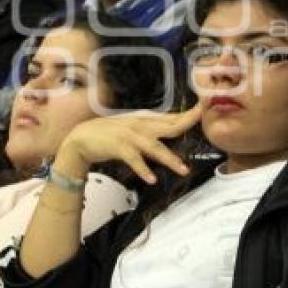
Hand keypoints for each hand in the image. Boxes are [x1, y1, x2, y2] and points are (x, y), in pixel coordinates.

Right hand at [55, 103, 201, 183]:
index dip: (189, 113)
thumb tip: (174, 126)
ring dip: (170, 159)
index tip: (204, 107)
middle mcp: (141, 126)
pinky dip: (143, 170)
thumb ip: (153, 128)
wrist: (82, 138)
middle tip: (201, 119)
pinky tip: (152, 179)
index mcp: (146, 121)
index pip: (172, 117)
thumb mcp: (134, 127)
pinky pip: (134, 160)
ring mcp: (130, 137)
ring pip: (155, 148)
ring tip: (183, 170)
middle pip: (169, 126)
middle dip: (186, 122)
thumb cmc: (111, 133)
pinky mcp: (119, 148)